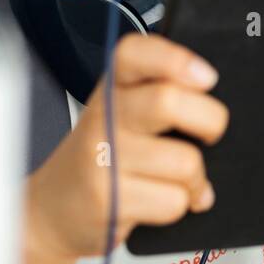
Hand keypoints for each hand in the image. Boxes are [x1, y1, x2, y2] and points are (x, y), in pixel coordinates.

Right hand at [25, 33, 228, 261]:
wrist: (53, 210)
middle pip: (167, 102)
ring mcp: (102, 159)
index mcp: (112, 87)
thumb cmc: (103, 155)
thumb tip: (209, 94)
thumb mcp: (122, 111)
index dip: (175, 59)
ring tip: (182, 181)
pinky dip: (182, 204)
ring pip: (184, 162)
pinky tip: (162, 201)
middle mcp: (103, 118)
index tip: (207, 78)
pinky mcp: (109, 200)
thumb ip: (159, 92)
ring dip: (196, 179)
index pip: (133, 53)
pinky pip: (173, 201)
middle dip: (210, 121)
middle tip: (210, 134)